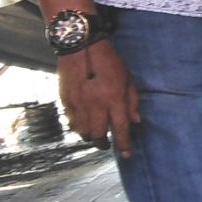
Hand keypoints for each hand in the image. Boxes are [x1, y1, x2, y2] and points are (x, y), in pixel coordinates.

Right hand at [57, 40, 140, 155]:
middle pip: (98, 135)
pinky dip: (78, 126)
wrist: (81, 46)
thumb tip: (136, 121)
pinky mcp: (66, 100)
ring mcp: (79, 104)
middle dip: (103, 143)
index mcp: (114, 98)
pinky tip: (82, 123)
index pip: (121, 128)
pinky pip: (71, 122)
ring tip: (94, 134)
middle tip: (106, 144)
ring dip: (89, 136)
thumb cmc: (108, 61)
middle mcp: (95, 104)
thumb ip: (132, 101)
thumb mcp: (127, 78)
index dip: (124, 144)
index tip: (127, 154)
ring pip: (82, 132)